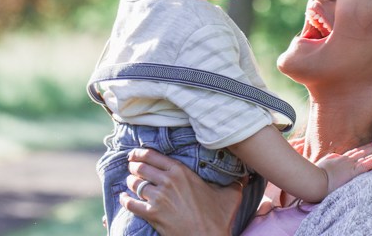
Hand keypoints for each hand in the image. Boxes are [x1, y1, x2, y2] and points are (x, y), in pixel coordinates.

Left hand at [119, 148, 242, 235]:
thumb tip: (248, 175)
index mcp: (182, 172)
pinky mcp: (152, 214)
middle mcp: (168, 182)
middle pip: (140, 168)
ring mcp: (158, 198)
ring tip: (131, 183)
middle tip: (132, 167)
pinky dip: (125, 199)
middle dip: (134, 167)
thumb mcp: (230, 195)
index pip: (153, 156)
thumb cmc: (219, 217)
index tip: (135, 154)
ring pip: (134, 184)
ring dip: (130, 183)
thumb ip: (236, 182)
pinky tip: (124, 198)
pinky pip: (130, 203)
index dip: (140, 153)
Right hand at [316, 141, 371, 193]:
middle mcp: (346, 160)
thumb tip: (332, 158)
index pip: (354, 152)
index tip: (371, 145)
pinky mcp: (354, 172)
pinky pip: (368, 164)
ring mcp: (350, 165)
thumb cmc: (314, 176)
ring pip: (367, 156)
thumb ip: (329, 161)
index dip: (363, 148)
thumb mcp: (322, 165)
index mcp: (338, 159)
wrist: (315, 181)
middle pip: (362, 151)